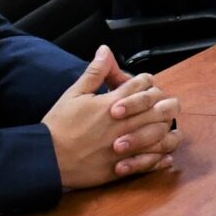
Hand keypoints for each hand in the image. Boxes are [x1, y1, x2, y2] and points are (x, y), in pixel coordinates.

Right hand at [44, 48, 183, 189]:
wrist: (47, 159)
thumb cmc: (59, 126)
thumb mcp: (74, 94)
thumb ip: (95, 72)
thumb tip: (105, 50)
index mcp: (114, 102)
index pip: (144, 84)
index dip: (146, 82)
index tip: (142, 87)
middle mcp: (125, 123)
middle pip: (162, 107)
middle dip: (164, 103)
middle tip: (160, 106)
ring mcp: (127, 145)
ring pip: (162, 135)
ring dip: (167, 130)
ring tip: (164, 128)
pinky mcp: (124, 166)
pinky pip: (152, 161)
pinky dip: (161, 157)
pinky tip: (163, 155)